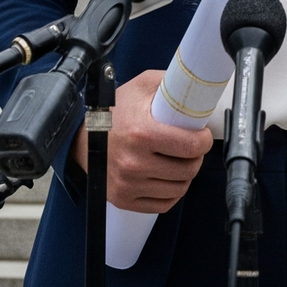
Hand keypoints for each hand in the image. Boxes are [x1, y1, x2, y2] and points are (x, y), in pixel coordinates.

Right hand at [78, 69, 212, 213]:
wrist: (82, 137)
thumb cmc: (114, 112)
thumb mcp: (141, 86)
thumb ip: (170, 82)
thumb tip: (197, 82)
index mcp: (142, 133)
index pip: (191, 146)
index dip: (204, 140)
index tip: (202, 135)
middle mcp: (134, 163)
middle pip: (188, 170)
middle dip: (196, 157)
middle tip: (191, 147)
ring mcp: (128, 184)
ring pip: (179, 189)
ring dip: (185, 175)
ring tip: (180, 161)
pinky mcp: (124, 199)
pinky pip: (163, 204)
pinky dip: (171, 192)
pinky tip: (168, 177)